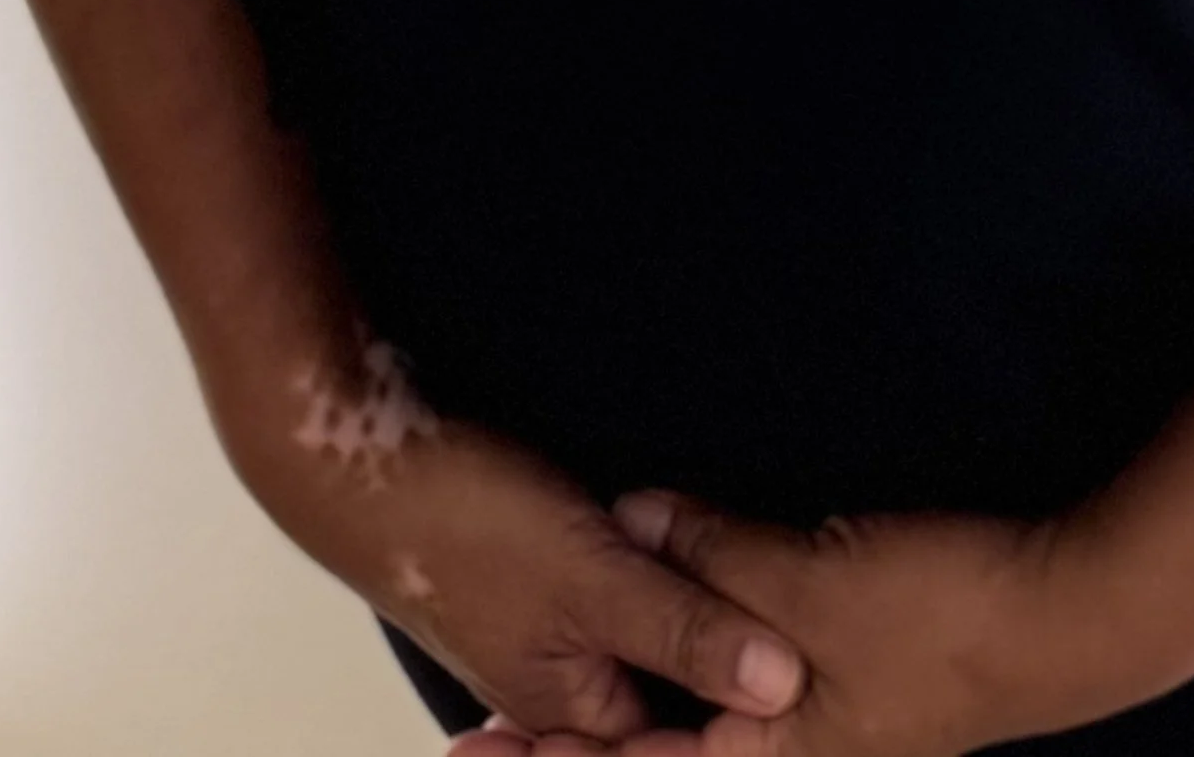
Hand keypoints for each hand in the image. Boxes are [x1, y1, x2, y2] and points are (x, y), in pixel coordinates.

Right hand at [238, 391, 808, 747]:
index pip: (686, 743)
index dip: (751, 717)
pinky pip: (622, 614)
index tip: (829, 689)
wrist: (364, 464)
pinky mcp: (544, 590)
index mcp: (576, 710)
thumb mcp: (594, 578)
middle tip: (809, 650)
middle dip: (730, 682)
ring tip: (773, 619)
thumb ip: (688, 631)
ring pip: (648, 657)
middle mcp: (563, 692)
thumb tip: (783, 685)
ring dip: (700, 635)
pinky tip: (694, 568)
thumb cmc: (463, 526)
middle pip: (667, 708)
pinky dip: (662, 595)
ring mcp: (550, 641)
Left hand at [479, 485, 1136, 756]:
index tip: (470, 745)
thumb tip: (629, 517)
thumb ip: (711, 557)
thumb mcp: (806, 585)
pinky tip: (659, 654)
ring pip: (690, 732)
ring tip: (545, 701)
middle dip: (568, 745)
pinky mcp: (840, 690)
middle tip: (479, 734)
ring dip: (621, 716)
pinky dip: (679, 682)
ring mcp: (814, 730)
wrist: (1066, 623)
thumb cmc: (942, 618)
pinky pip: (731, 700)